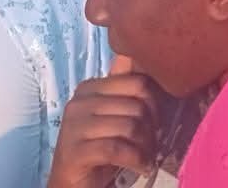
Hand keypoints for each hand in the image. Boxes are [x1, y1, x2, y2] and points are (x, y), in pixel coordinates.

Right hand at [47, 57, 159, 187]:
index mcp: (89, 87)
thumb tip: (135, 53)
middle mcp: (79, 102)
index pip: (138, 82)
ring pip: (130, 126)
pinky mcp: (75, 151)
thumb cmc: (97, 147)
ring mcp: (74, 126)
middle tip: (152, 144)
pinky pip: (117, 148)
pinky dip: (136, 159)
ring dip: (145, 147)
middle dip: (151, 129)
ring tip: (146, 156)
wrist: (70, 183)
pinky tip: (141, 166)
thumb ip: (124, 87)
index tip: (156, 123)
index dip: (155, 104)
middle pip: (137, 106)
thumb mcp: (113, 115)